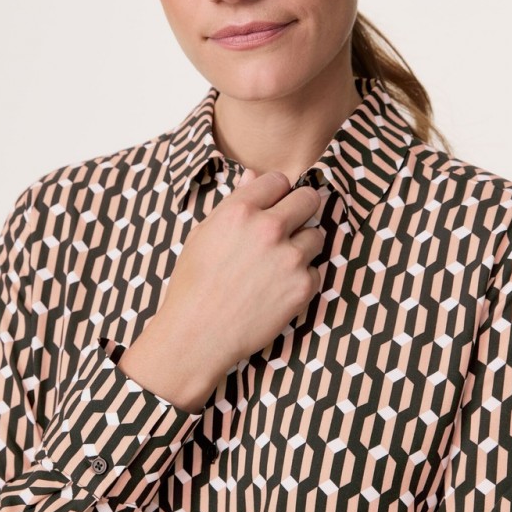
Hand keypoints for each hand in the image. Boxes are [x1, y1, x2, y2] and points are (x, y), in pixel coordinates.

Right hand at [118, 169, 324, 410]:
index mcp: (240, 210)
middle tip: (289, 227)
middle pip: (309, 199)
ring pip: (317, 235)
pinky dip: (301, 278)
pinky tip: (277, 289)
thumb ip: (233, 203)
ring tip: (277, 265)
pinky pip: (316, 270)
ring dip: (303, 246)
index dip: (276, 193)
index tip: (273, 206)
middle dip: (301, 209)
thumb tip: (253, 176)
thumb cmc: (193, 284)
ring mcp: (290, 257)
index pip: (278, 180)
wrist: (197, 335)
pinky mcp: (304, 286)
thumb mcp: (204, 235)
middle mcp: (269, 228)